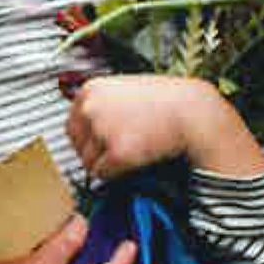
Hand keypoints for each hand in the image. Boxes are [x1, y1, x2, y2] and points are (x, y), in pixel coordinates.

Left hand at [67, 74, 263, 179]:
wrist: (192, 111)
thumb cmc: (165, 100)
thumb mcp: (125, 89)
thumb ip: (102, 104)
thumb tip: (85, 127)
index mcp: (90, 90)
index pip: (71, 125)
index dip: (88, 138)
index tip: (103, 142)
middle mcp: (91, 109)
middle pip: (76, 146)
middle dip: (94, 152)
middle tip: (119, 150)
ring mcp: (102, 131)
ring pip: (89, 163)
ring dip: (106, 164)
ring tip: (131, 152)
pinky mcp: (117, 152)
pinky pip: (103, 174)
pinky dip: (116, 173)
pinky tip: (134, 161)